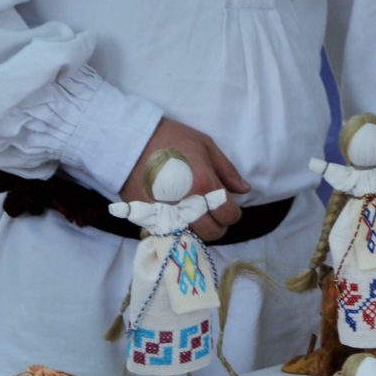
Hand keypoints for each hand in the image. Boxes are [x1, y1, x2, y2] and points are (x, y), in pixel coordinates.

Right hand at [123, 117, 249, 241]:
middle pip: (213, 232)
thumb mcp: (205, 145)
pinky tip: (176, 215)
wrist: (130, 139)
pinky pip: (170, 233)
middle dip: (218, 225)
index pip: (228, 215)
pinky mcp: (148, 218)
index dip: (232, 213)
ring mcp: (167, 214)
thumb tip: (244, 190)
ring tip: (195, 214)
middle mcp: (187, 204)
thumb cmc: (171, 138)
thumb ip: (227, 171)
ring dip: (198, 229)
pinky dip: (177, 228)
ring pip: (192, 237)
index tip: (228, 207)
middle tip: (212, 213)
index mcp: (205, 185)